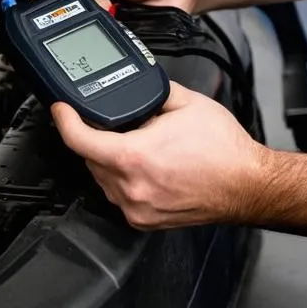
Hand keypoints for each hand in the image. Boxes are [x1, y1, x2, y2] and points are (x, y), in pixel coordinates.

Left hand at [51, 83, 266, 229]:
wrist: (246, 184)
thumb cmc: (223, 150)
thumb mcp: (187, 103)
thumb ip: (154, 91)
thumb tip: (138, 87)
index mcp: (134, 156)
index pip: (80, 140)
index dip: (65, 121)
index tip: (61, 110)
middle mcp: (131, 187)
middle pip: (90, 159)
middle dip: (96, 137)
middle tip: (118, 123)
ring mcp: (137, 208)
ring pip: (103, 178)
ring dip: (109, 159)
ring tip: (139, 144)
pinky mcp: (144, 220)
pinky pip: (119, 195)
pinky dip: (123, 179)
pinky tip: (146, 166)